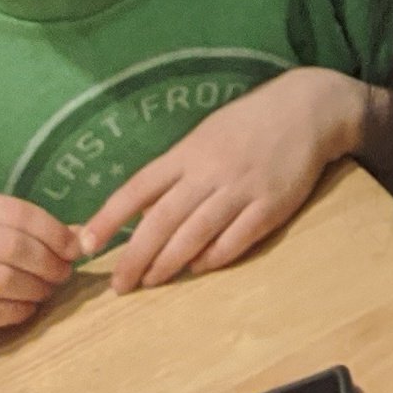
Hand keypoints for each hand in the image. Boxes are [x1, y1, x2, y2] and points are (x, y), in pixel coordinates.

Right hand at [0, 192, 79, 356]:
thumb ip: (27, 234)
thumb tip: (82, 235)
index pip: (17, 212)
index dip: (54, 232)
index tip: (75, 250)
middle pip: (11, 246)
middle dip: (47, 263)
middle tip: (62, 276)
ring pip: (0, 279)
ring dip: (34, 289)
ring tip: (45, 294)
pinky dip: (14, 312)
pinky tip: (25, 311)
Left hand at [76, 70, 378, 290]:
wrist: (307, 108)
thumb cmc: (248, 123)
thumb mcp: (205, 136)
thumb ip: (175, 172)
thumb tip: (142, 214)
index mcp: (189, 151)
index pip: (138, 187)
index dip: (109, 217)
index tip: (85, 243)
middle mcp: (210, 170)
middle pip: (162, 220)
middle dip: (136, 256)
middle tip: (120, 284)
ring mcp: (241, 189)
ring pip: (195, 234)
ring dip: (168, 263)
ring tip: (151, 282)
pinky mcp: (270, 205)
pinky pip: (236, 239)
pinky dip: (213, 258)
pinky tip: (198, 269)